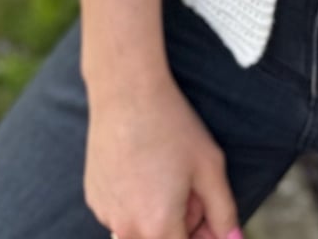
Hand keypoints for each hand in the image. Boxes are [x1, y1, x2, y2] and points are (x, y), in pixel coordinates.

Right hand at [83, 71, 240, 238]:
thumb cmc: (170, 126)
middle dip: (182, 222)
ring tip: (165, 171)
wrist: (126, 93)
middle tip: (188, 182)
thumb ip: (223, 212)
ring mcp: (106, 215)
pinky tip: (143, 166)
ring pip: (141, 229)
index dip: (202, 232)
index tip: (205, 207)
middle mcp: (127, 229)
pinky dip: (136, 200)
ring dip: (158, 213)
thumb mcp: (209, 167)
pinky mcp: (94, 199)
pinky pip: (121, 213)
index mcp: (158, 227)